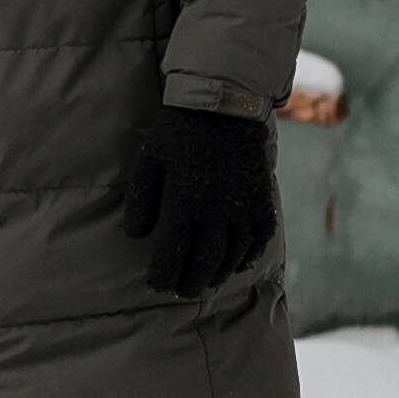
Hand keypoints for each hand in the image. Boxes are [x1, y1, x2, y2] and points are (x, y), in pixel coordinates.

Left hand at [120, 107, 276, 297]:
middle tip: (179, 291)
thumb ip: (140, 199)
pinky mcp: (262, 201)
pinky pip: (259, 239)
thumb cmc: (178, 132)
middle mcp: (217, 213)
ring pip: (232, 255)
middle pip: (204, 263)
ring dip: (217, 274)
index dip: (163, 275)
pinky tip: (237, 264)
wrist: (224, 105)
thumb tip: (136, 236)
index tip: (156, 285)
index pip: (173, 254)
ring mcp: (244, 209)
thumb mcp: (148, 159)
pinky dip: (248, 256)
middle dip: (189, 282)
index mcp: (185, 204)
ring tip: (205, 283)